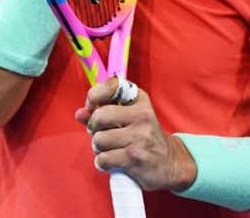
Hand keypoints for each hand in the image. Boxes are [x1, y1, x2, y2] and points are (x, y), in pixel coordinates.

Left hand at [74, 78, 197, 191]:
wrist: (170, 162)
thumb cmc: (144, 137)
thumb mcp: (129, 117)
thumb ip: (102, 112)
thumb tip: (80, 114)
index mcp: (140, 100)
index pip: (111, 85)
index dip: (94, 96)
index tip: (92, 106)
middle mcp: (142, 116)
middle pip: (99, 116)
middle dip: (93, 128)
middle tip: (101, 133)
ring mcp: (139, 137)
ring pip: (99, 140)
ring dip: (98, 148)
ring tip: (110, 149)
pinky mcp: (135, 158)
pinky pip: (103, 159)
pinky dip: (102, 162)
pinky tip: (111, 161)